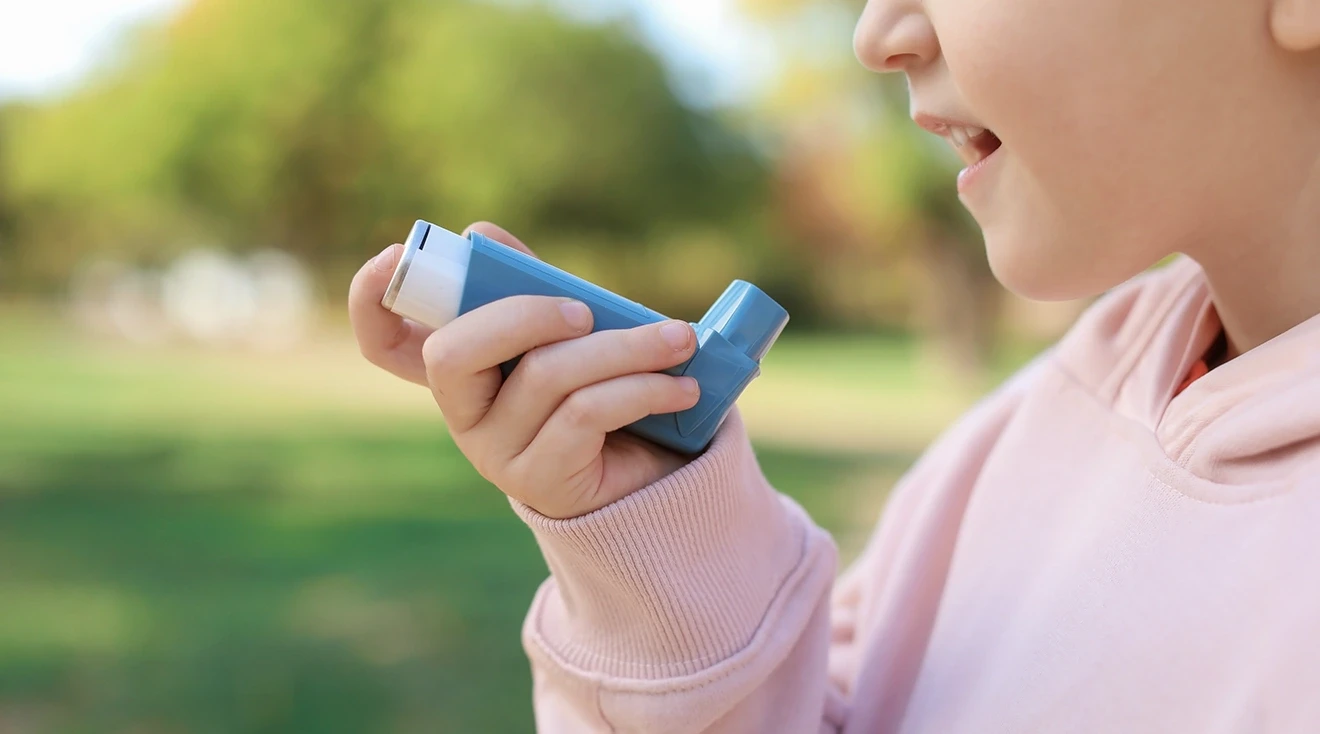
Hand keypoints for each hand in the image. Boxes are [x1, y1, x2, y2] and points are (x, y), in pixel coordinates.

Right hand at [348, 222, 701, 518]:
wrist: (653, 475)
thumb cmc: (603, 388)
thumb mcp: (570, 332)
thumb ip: (532, 286)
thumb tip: (481, 232)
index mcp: (460, 369)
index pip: (384, 342)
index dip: (370, 301)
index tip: (392, 257)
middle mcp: (461, 412)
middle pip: (452, 353)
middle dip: (523, 315)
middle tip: (585, 309)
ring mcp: (494, 452)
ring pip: (545, 376)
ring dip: (623, 348)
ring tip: (678, 341)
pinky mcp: (539, 480)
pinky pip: (586, 414)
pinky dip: (641, 388)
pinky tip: (680, 387)